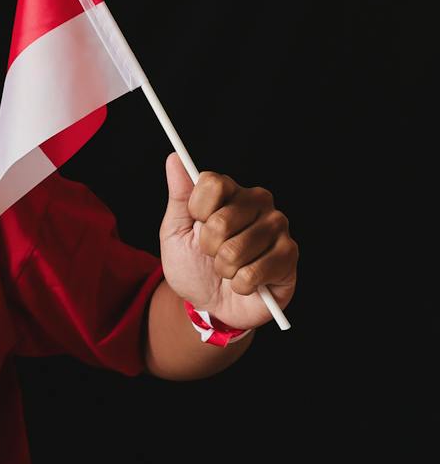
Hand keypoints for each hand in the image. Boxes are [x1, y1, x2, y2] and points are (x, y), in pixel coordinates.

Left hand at [158, 154, 297, 329]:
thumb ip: (179, 197)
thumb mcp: (175, 232)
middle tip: (213, 254)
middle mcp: (258, 203)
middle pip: (221, 220)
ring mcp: (277, 227)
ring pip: (235, 250)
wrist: (211, 304)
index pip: (212, 183)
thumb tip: (174, 159)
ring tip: (229, 269)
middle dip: (208, 248)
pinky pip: (252, 273)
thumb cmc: (194, 266)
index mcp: (230, 193)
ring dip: (223, 269)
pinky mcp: (289, 255)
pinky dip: (240, 285)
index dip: (197, 210)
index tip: (197, 225)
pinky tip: (245, 282)